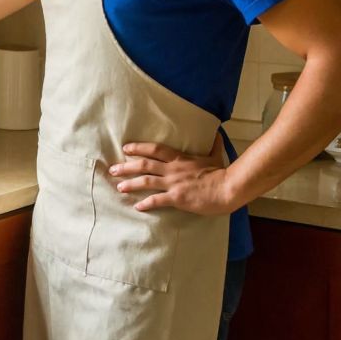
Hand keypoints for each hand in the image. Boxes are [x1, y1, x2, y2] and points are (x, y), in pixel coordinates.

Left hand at [109, 134, 239, 215]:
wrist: (227, 188)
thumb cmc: (221, 172)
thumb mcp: (215, 155)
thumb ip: (213, 144)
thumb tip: (218, 133)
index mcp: (179, 158)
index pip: (154, 149)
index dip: (138, 148)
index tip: (126, 148)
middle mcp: (172, 169)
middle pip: (144, 165)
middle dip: (126, 166)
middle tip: (113, 169)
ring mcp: (173, 183)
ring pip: (146, 181)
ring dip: (130, 184)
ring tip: (119, 187)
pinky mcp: (177, 198)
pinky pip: (157, 200)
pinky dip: (146, 204)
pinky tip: (137, 207)